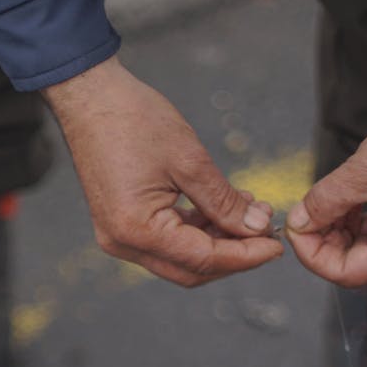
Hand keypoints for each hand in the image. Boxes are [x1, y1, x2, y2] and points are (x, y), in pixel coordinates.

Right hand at [43, 57, 282, 286]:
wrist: (90, 96)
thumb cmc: (133, 120)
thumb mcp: (190, 160)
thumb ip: (224, 202)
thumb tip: (257, 227)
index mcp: (136, 230)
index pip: (203, 259)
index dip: (245, 255)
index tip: (276, 245)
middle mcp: (123, 242)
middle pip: (191, 270)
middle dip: (232, 255)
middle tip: (266, 232)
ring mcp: (119, 236)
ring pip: (180, 258)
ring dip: (216, 242)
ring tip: (249, 212)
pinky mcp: (121, 224)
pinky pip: (165, 241)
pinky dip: (196, 231)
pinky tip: (221, 210)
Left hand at [285, 79, 366, 286]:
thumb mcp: (364, 172)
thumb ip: (325, 201)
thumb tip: (298, 221)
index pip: (347, 274)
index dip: (313, 255)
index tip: (293, 229)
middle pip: (351, 263)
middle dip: (322, 240)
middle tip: (301, 214)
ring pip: (358, 246)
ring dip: (334, 227)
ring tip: (319, 201)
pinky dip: (350, 216)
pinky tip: (337, 197)